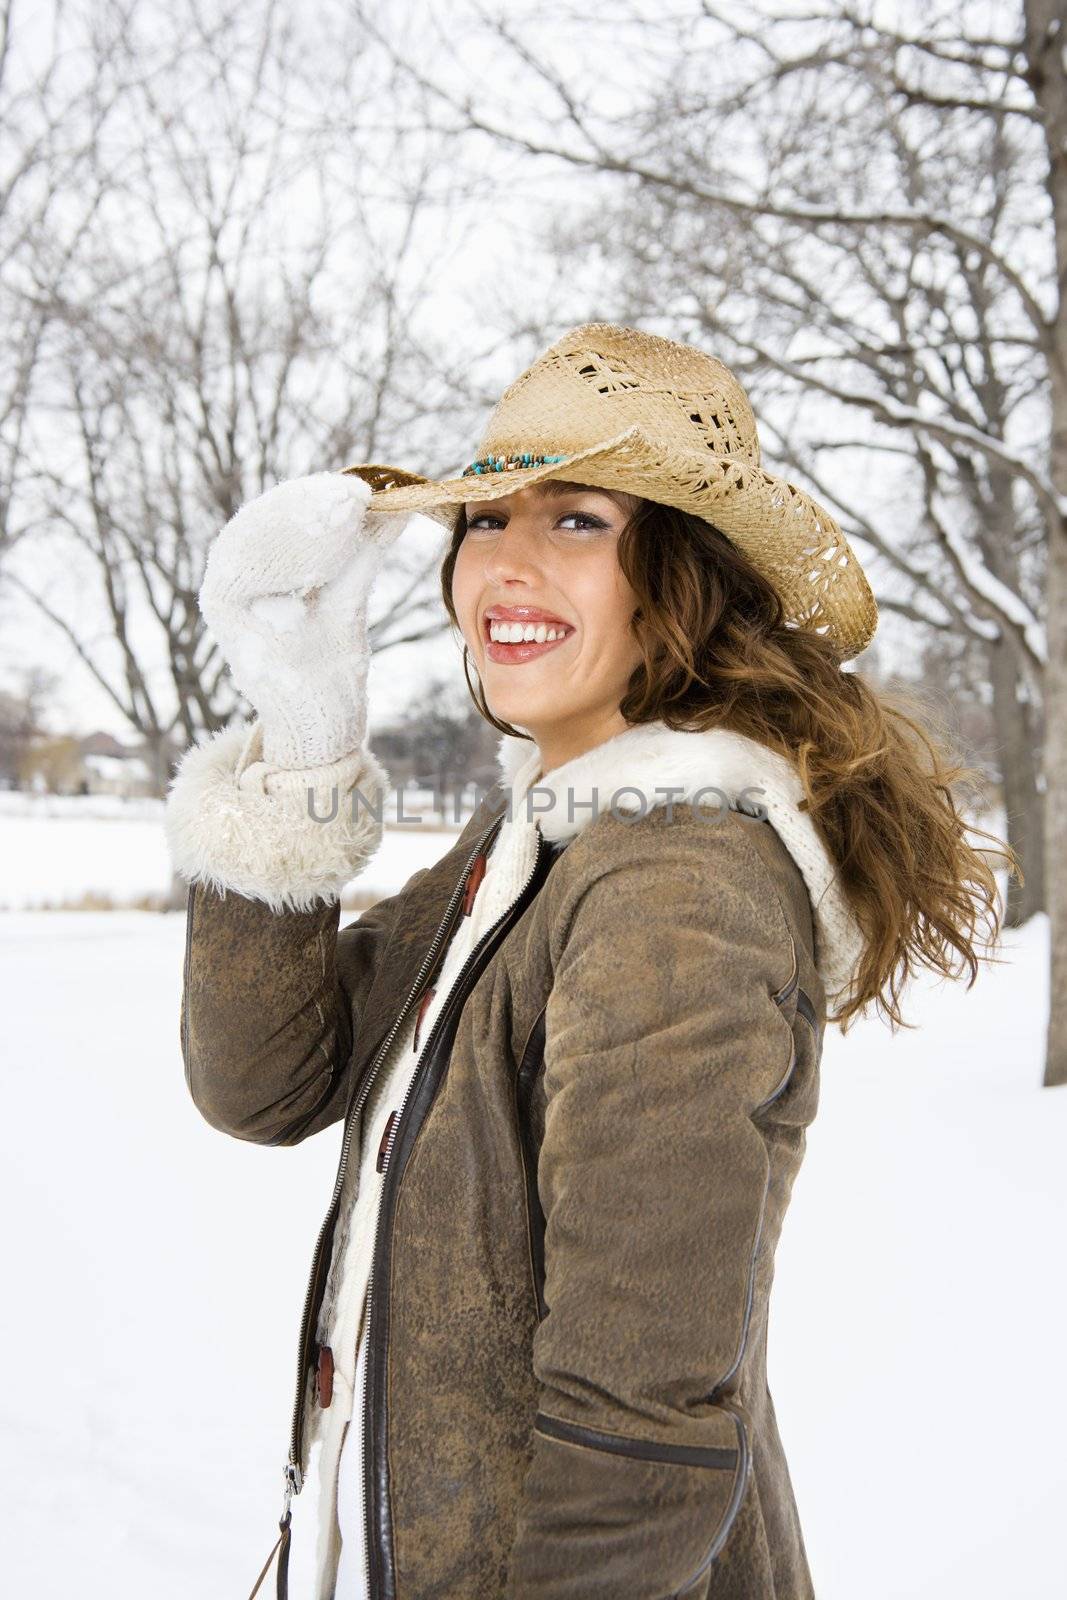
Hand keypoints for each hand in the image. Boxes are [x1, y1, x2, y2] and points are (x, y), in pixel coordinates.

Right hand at [199, 471, 407, 768]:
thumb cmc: (332, 667)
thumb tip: (397, 504)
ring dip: (301, 524)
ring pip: (251, 542)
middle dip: (310, 504)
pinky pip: (245, 575)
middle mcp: (233, 579)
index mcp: (258, 568)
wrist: (324, 725)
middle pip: (261, 522)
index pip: (280, 516)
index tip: (362, 488)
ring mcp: (224, 599)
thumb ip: (363, 551)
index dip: (317, 498)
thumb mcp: (350, 594)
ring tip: (347, 513)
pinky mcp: (224, 621)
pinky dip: (286, 559)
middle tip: (356, 493)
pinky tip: (327, 553)